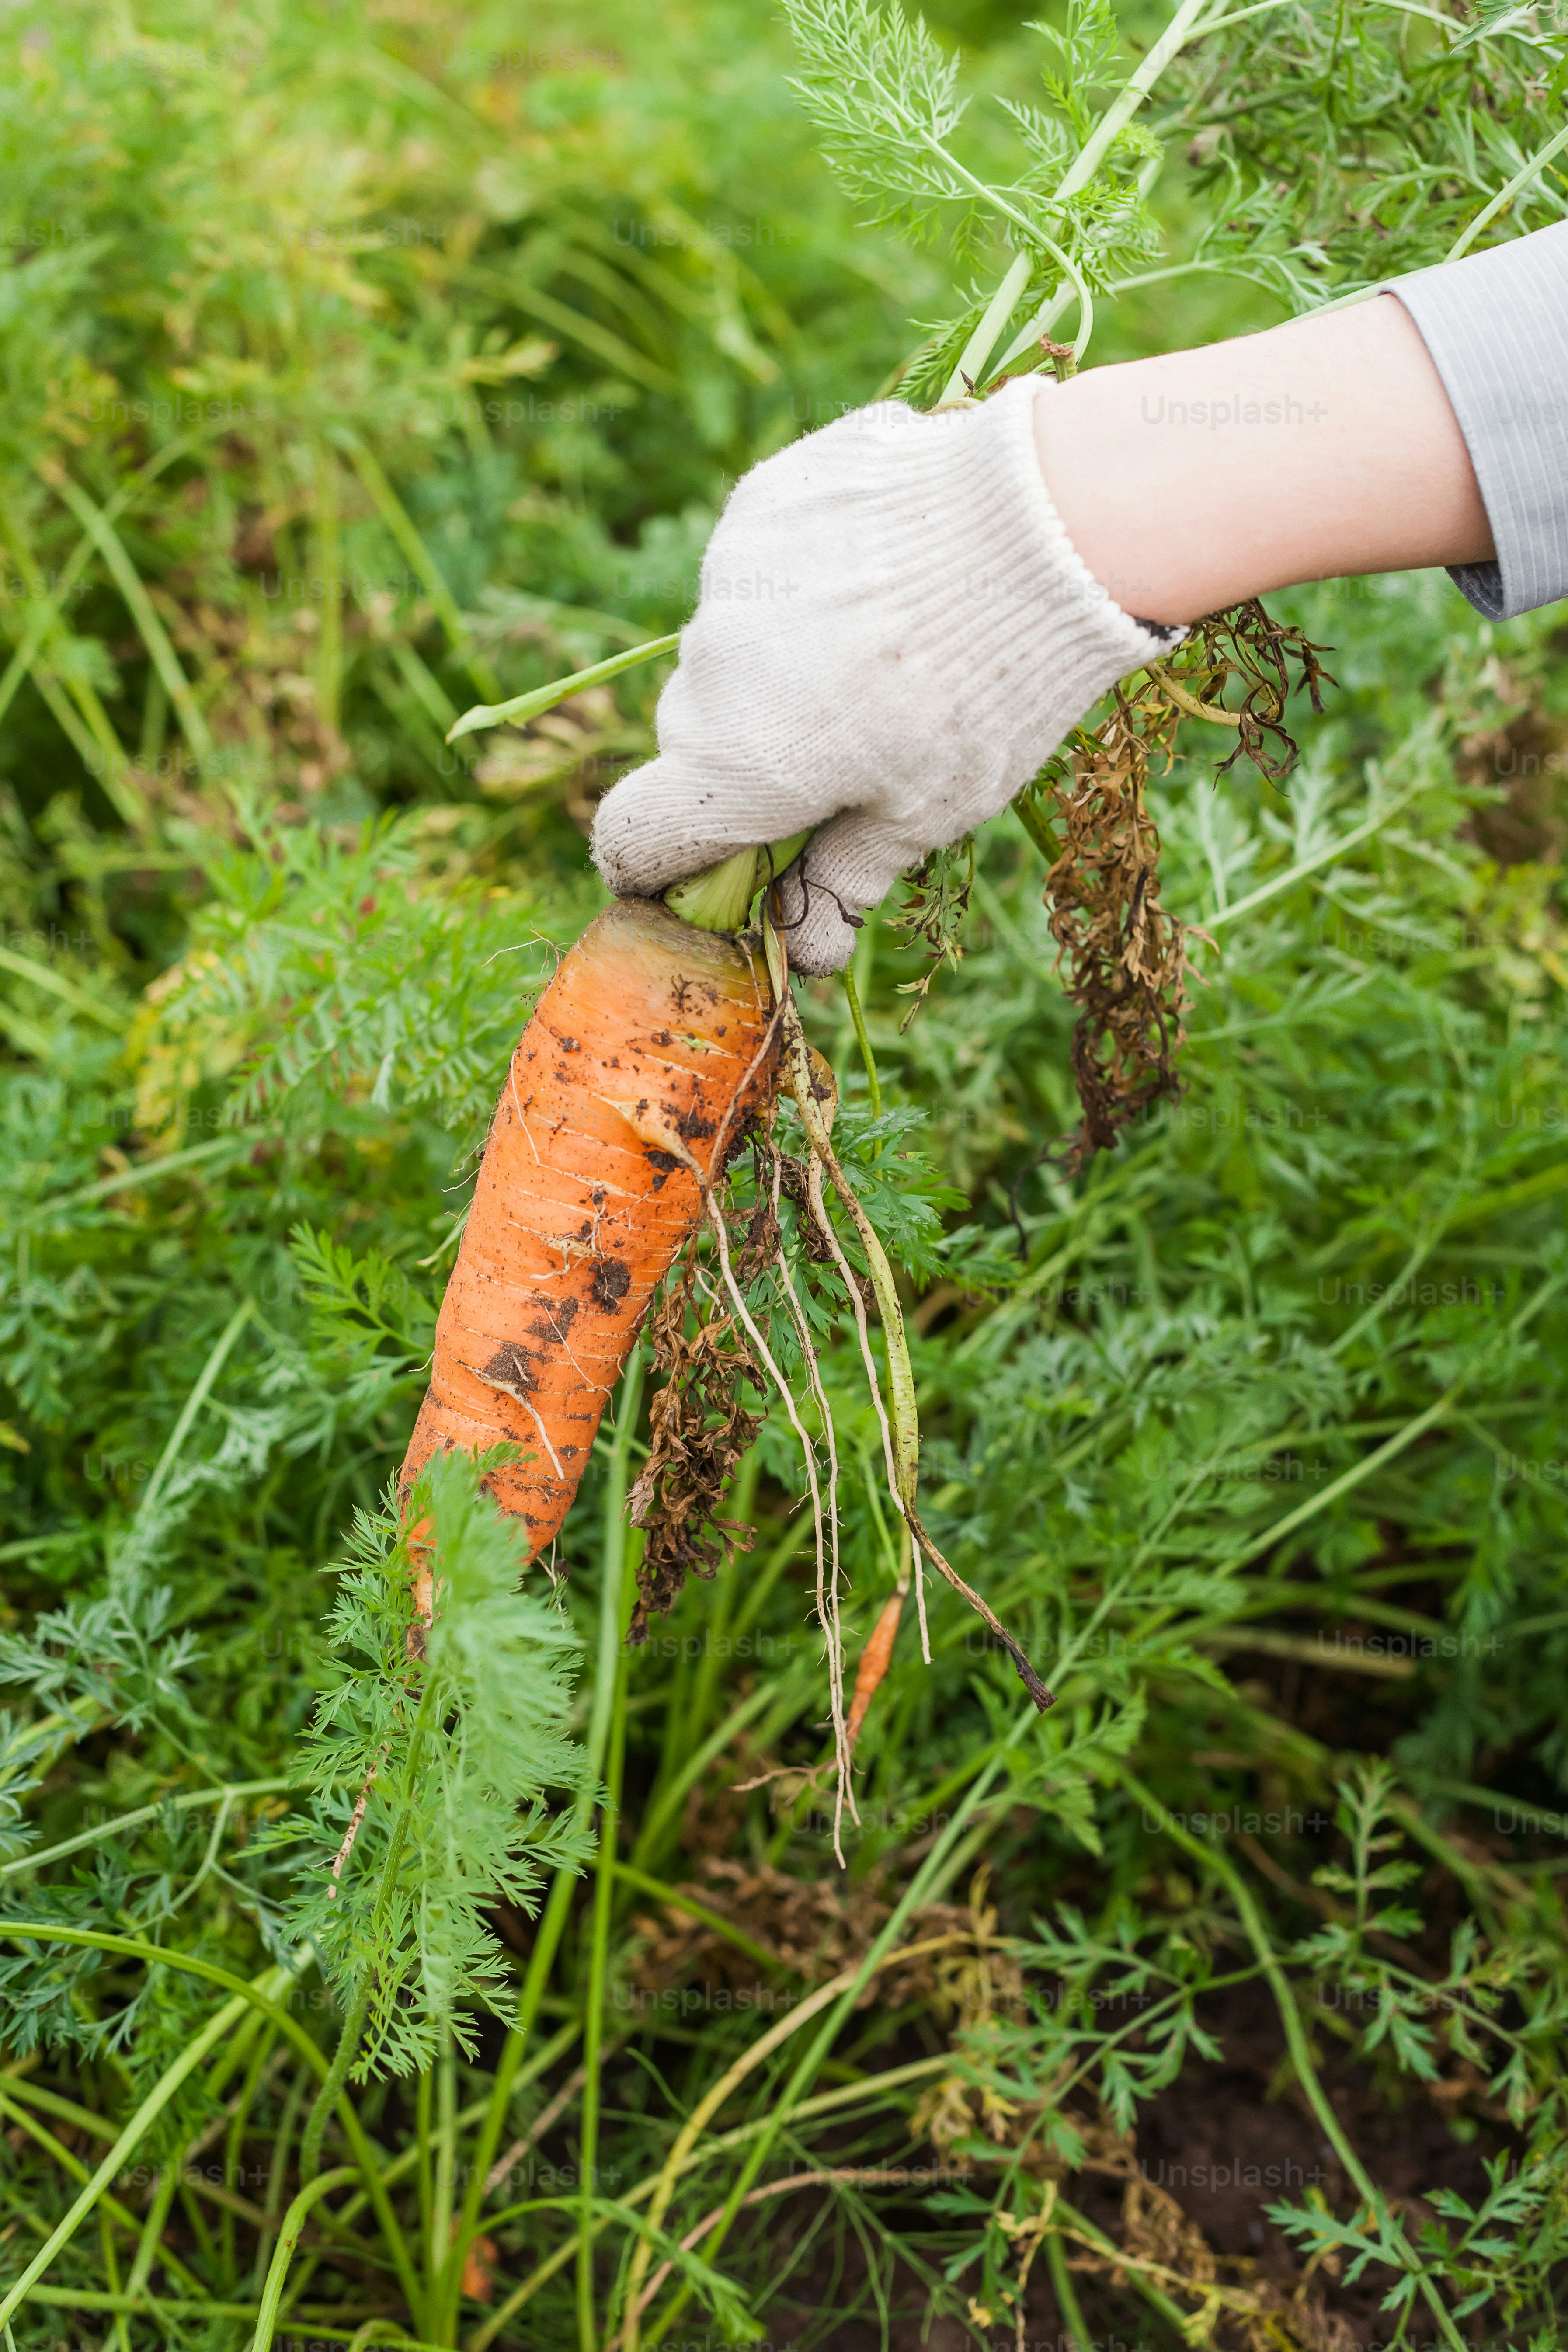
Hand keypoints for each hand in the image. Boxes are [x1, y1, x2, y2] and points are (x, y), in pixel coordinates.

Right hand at [591, 377, 1175, 972]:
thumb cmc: (989, 693)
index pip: (633, 835)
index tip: (704, 865)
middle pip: (694, 737)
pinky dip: (810, 579)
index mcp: (731, 766)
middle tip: (849, 751)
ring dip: (783, 662)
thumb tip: (808, 950)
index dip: (657, 865)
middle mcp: (708, 669)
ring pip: (733, 645)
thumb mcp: (927, 811)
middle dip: (749, 757)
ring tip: (890, 646)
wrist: (1050, 521)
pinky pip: (764, 561)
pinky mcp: (766, 499)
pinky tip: (889, 573)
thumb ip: (845, 878)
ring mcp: (729, 574)